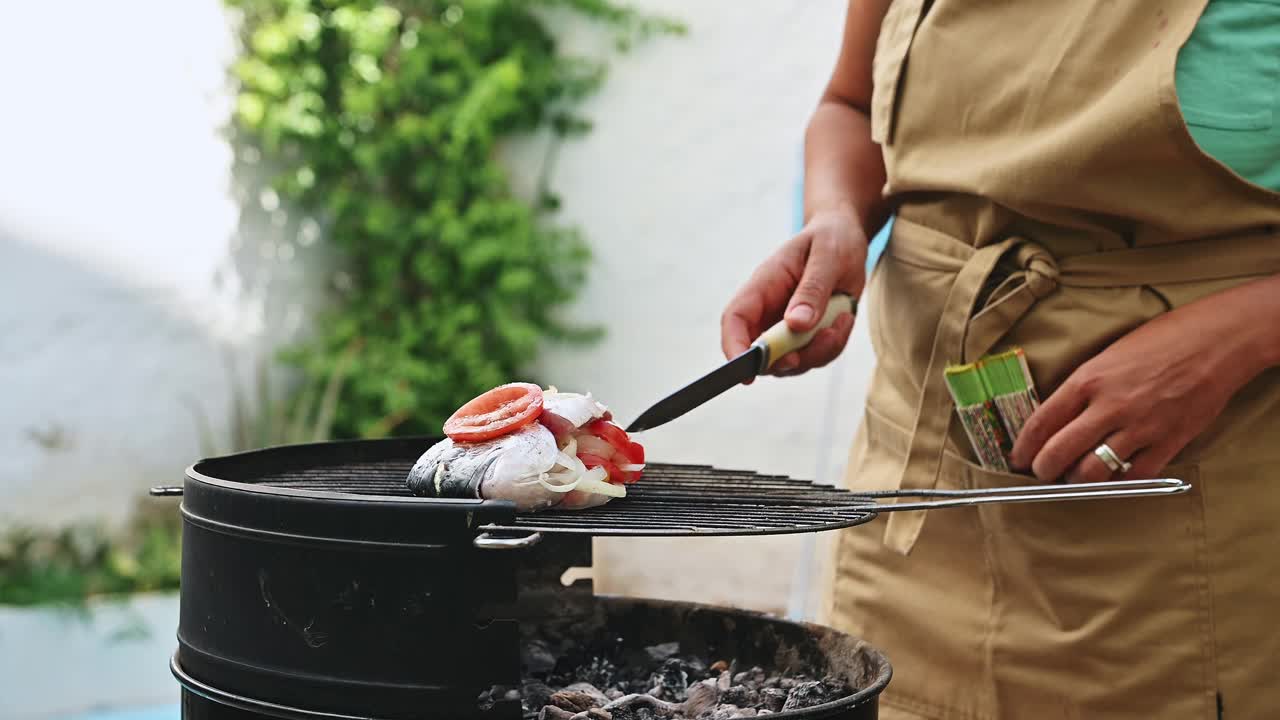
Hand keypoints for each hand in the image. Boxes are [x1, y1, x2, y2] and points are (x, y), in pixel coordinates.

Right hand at [720, 207, 866, 378]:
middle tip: (825, 338)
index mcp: (762, 286)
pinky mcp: (806, 337)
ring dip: (820, 350)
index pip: (735, 320)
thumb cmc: (831, 239)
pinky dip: (834, 345)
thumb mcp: (827, 255)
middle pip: (760, 353)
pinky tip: (845, 317)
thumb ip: (812, 289)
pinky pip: (816, 357)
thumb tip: (797, 324)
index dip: (734, 347)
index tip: (745, 373)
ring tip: (843, 317)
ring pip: (791, 362)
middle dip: (790, 359)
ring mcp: (786, 328)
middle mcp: (768, 312)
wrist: (845, 238)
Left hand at [1009, 296, 1265, 482]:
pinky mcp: (1170, 440)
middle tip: (1042, 473)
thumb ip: (1084, 388)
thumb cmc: (1162, 340)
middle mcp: (1110, 406)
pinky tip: (1116, 475)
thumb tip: (1060, 419)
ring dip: (1079, 480)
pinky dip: (1121, 481)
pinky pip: (1135, 476)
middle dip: (1044, 470)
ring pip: (1094, 472)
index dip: (1023, 447)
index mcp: (1088, 379)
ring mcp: (1140, 426)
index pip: (1041, 422)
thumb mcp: (1108, 355)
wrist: (1217, 340)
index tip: (1017, 458)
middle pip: (1060, 453)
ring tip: (1076, 477)